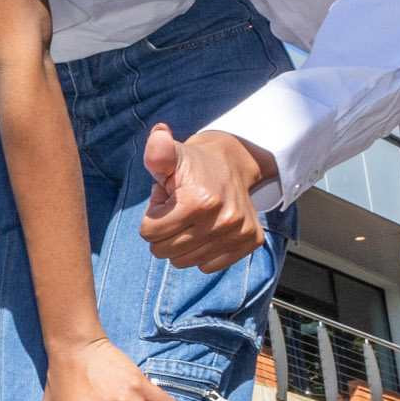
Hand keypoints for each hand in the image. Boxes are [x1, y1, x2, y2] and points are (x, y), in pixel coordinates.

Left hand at [137, 122, 269, 271]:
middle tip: (178, 209)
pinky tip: (207, 229)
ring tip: (192, 218)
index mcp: (198, 202)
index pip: (150, 233)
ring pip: (185, 262)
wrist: (233, 162)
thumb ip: (158, 151)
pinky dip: (202, 252)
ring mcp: (238, 234)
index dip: (152, 216)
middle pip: (165, 251)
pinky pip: (208, 266)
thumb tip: (159, 134)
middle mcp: (222, 221)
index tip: (167, 200)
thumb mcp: (171, 155)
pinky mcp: (250, 243)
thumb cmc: (193, 163)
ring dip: (182, 242)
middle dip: (164, 231)